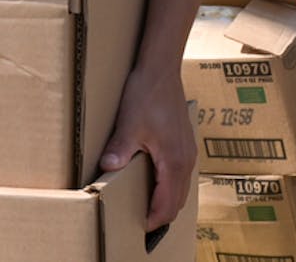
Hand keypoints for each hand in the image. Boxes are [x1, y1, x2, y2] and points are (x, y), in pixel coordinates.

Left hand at [99, 63, 195, 230]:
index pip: (167, 205)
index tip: (137, 226)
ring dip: (166, 200)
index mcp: (174, 161)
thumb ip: (120, 148)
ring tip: (144, 204)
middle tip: (139, 220)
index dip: (153, 220)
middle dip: (160, 215)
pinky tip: (153, 180)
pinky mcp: (184, 142)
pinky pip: (180, 174)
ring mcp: (188, 151)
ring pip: (180, 188)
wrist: (161, 69)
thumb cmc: (147, 93)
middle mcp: (186, 160)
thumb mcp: (130, 123)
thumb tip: (108, 168)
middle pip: (177, 201)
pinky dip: (169, 186)